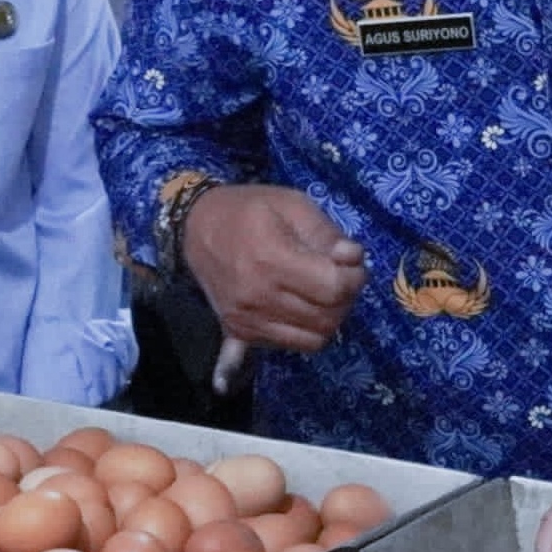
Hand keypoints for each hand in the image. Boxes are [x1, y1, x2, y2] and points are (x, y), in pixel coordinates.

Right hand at [182, 185, 364, 358]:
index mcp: (272, 259)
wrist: (196, 226)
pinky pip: (285, 348)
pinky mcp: (240, 331)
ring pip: (313, 339)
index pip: (333, 288)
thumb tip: (353, 258)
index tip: (353, 263)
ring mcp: (247, 320)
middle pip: (327, 318)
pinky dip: (301, 337)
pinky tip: (300, 321)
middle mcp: (258, 297)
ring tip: (324, 294)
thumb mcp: (291, 204)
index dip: (355, 278)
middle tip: (342, 277)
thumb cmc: (248, 209)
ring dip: (329, 318)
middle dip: (346, 298)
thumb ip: (325, 232)